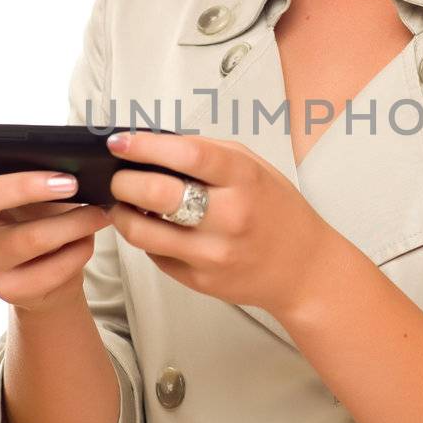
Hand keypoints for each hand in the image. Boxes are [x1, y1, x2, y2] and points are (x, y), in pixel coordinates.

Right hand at [0, 121, 113, 313]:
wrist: (51, 277)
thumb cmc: (44, 218)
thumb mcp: (41, 191)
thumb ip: (46, 172)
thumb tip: (79, 164)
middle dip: (28, 186)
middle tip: (71, 182)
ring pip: (27, 238)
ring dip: (73, 223)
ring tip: (100, 213)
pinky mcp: (5, 289)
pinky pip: (48, 269)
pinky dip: (77, 252)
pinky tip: (87, 243)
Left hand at [104, 129, 335, 322]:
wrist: (304, 270)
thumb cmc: (279, 213)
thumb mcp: (256, 169)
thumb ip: (210, 154)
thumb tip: (155, 145)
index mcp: (244, 180)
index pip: (187, 154)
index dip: (145, 145)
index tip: (120, 142)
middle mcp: (229, 217)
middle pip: (157, 194)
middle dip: (124, 182)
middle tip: (118, 177)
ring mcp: (213, 253)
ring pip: (143, 232)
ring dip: (123, 214)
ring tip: (123, 204)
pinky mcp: (200, 280)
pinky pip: (155, 256)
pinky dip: (146, 239)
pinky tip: (153, 227)